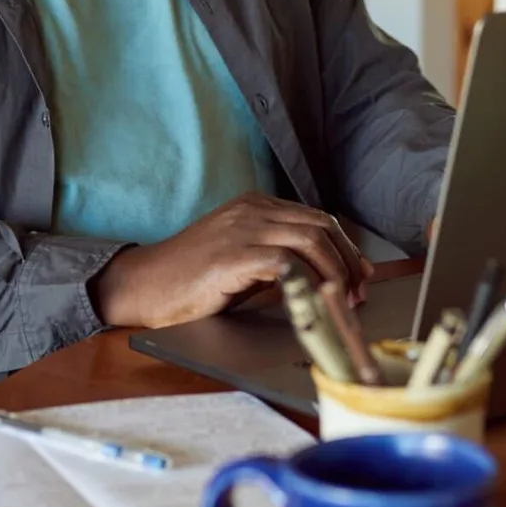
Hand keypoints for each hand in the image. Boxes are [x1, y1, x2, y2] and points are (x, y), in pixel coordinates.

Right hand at [90, 192, 372, 329]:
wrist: (144, 284)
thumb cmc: (190, 277)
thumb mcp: (240, 256)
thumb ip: (276, 255)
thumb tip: (321, 276)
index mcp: (256, 205)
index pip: (318, 219)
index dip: (346, 249)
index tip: (360, 276)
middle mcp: (252, 210)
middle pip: (321, 227)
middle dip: (348, 262)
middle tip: (359, 293)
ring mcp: (242, 229)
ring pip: (310, 241)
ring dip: (335, 273)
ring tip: (342, 301)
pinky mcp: (232, 255)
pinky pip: (285, 262)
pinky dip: (307, 280)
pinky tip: (314, 300)